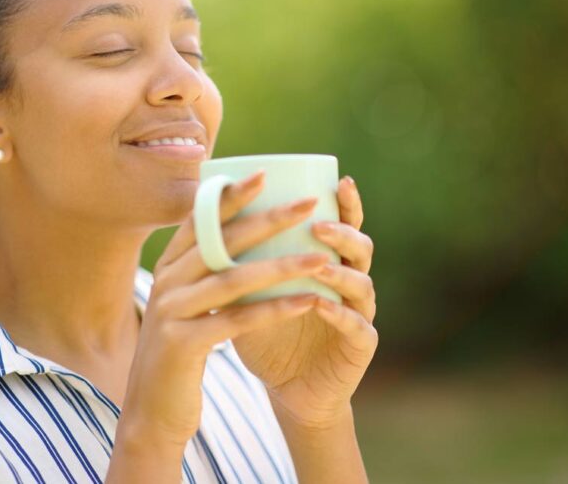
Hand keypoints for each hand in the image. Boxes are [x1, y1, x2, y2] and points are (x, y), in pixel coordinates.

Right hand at [115, 170, 334, 452]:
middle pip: (221, 242)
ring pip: (234, 279)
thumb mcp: (187, 303)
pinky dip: (275, 309)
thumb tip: (239, 228)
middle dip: (268, 220)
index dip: (230, 195)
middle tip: (308, 204)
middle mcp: (165, 282)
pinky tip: (308, 301)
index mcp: (167, 267)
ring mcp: (170, 312)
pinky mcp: (183, 345)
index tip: (265, 174)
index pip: (199, 220)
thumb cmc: (182, 351)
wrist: (153, 412)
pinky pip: (238, 320)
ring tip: (321, 256)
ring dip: (282, 265)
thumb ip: (205, 269)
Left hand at [231, 175, 377, 429]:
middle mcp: (349, 283)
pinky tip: (321, 304)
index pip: (343, 224)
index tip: (338, 179)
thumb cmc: (266, 331)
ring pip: (362, 284)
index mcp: (329, 261)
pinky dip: (340, 314)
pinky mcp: (360, 347)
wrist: (284, 388)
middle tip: (318, 223)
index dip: (346, 203)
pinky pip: (358, 326)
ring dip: (341, 272)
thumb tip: (205, 210)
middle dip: (343, 232)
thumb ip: (241, 256)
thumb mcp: (251, 289)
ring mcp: (360, 314)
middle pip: (360, 247)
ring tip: (319, 263)